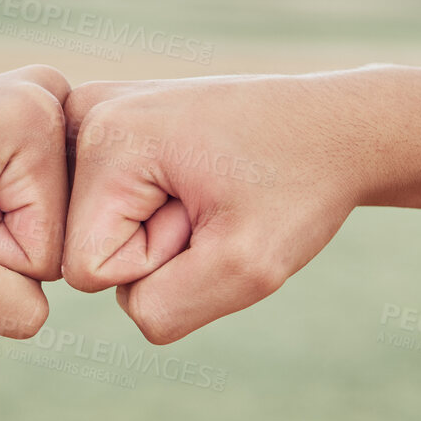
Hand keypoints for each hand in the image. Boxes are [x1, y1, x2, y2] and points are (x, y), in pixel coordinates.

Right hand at [62, 72, 380, 343]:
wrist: (336, 127)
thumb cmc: (299, 187)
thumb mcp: (246, 268)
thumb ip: (163, 308)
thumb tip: (117, 304)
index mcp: (105, 137)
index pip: (89, 270)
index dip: (159, 264)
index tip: (209, 215)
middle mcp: (85, 113)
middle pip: (85, 249)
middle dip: (156, 246)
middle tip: (215, 200)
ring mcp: (92, 111)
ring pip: (95, 230)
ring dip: (156, 229)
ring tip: (209, 187)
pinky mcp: (108, 121)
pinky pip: (107, 208)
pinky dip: (153, 208)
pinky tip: (195, 175)